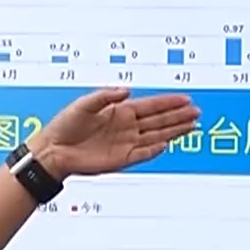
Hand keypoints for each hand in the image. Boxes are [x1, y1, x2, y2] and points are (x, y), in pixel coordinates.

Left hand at [28, 88, 198, 178]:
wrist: (53, 151)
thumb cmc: (65, 126)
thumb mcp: (85, 103)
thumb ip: (107, 96)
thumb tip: (127, 90)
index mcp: (120, 111)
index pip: (151, 106)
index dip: (169, 102)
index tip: (185, 99)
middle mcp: (126, 127)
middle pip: (159, 120)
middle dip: (178, 116)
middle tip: (196, 112)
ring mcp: (125, 143)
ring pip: (156, 135)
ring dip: (174, 131)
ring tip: (191, 125)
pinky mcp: (121, 159)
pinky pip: (143, 154)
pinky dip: (155, 149)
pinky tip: (168, 143)